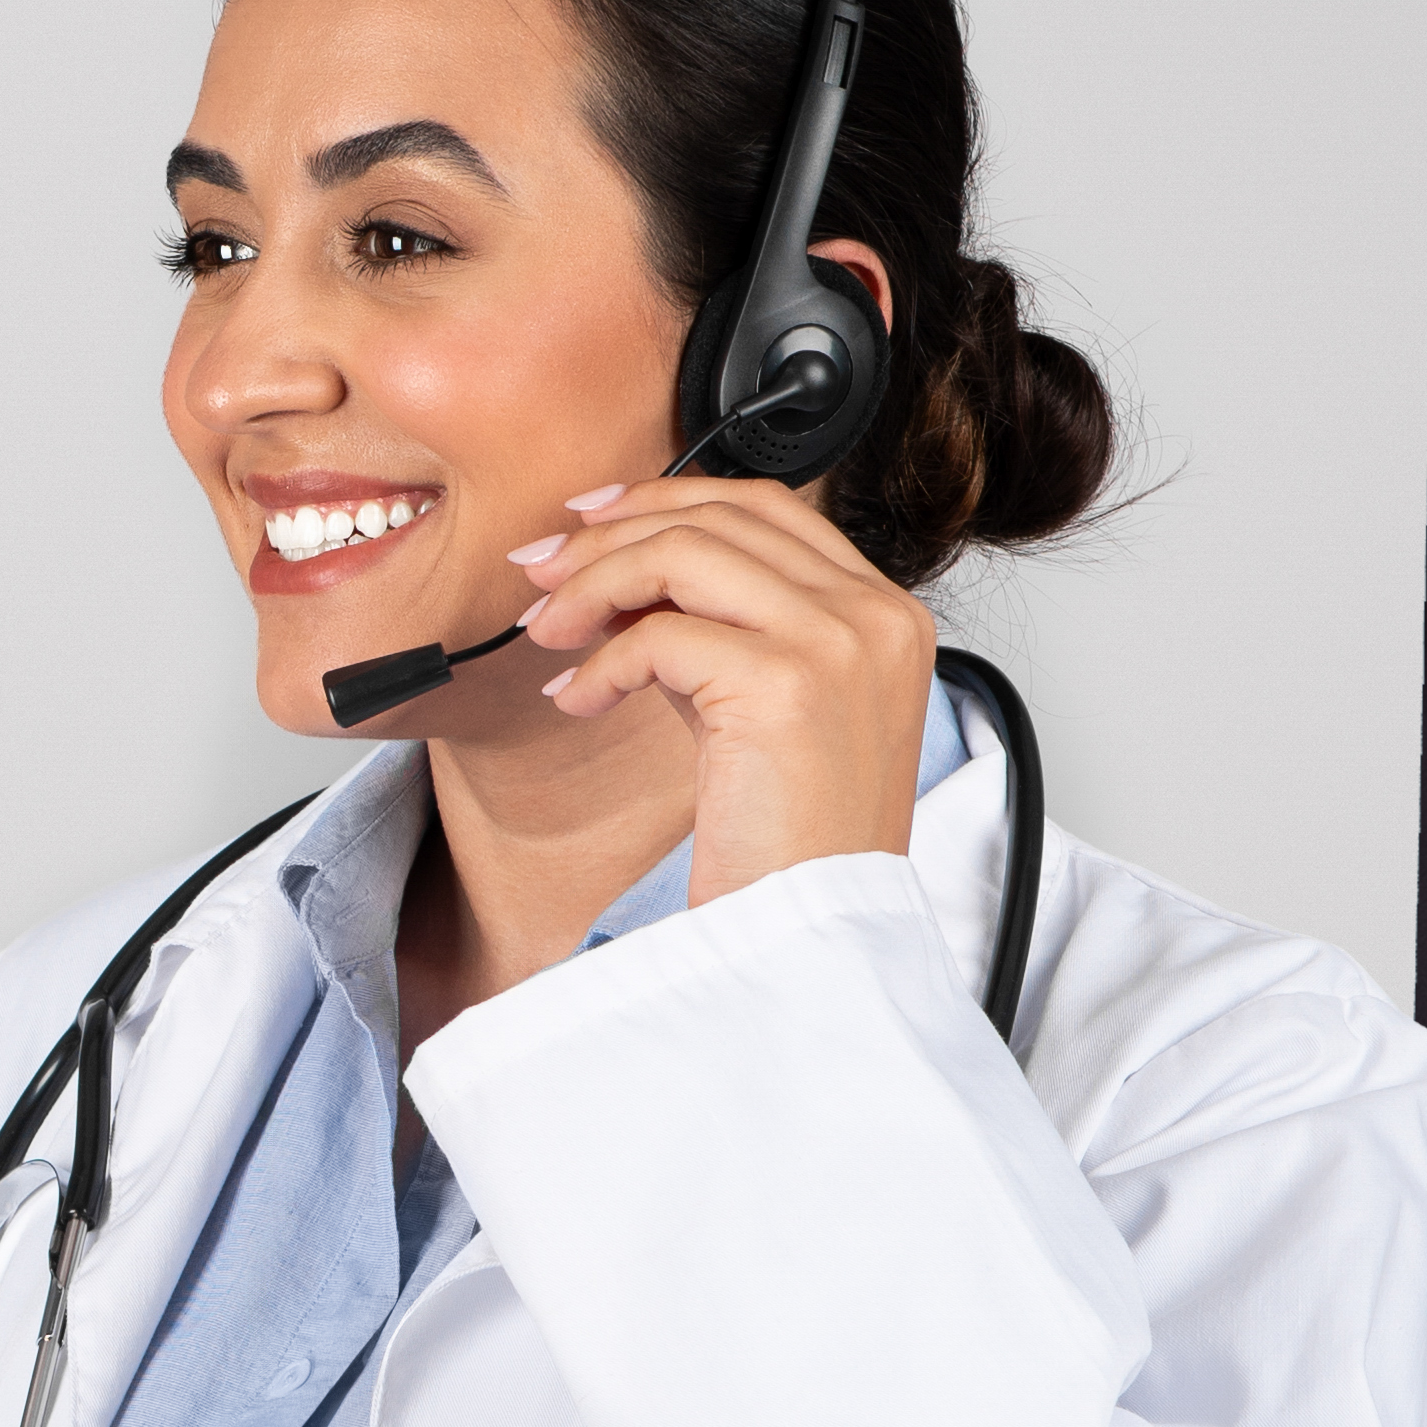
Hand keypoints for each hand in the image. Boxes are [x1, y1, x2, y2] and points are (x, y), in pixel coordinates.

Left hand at [502, 470, 937, 897]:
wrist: (811, 929)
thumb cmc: (788, 838)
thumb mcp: (762, 706)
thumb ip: (719, 628)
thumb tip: (621, 574)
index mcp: (884, 613)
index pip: (767, 508)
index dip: (667, 497)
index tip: (591, 517)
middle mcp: (875, 615)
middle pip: (719, 518)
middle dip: (611, 535)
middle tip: (542, 571)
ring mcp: (839, 643)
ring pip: (683, 555)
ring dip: (593, 584)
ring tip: (548, 631)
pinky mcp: (786, 685)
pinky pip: (657, 637)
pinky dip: (598, 664)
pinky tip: (575, 699)